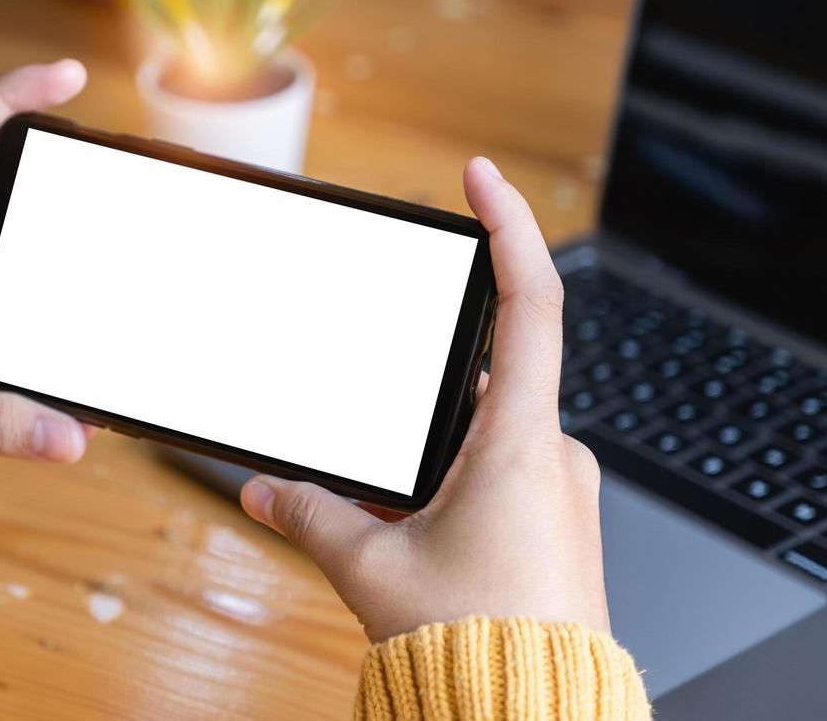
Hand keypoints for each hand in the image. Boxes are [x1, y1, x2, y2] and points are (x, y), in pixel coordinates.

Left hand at [0, 60, 93, 468]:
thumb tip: (67, 434)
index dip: (7, 96)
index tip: (64, 77)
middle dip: (57, 175)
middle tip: (114, 172)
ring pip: (10, 244)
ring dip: (59, 254)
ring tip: (111, 262)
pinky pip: (8, 297)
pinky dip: (45, 309)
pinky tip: (75, 343)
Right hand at [240, 157, 607, 642]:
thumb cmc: (480, 648)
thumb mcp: (374, 568)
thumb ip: (313, 517)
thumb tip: (263, 493)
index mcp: (521, 446)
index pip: (530, 305)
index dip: (509, 227)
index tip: (481, 178)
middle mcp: (556, 459)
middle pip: (490, 376)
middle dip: (426, 386)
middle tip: (380, 422)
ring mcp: (563, 493)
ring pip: (490, 434)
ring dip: (435, 449)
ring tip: (392, 502)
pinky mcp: (558, 528)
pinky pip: (503, 476)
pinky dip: (453, 481)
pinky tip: (414, 526)